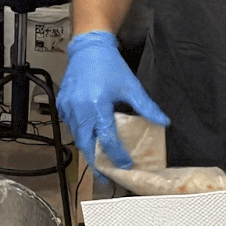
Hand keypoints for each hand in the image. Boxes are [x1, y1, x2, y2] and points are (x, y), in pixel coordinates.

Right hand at [55, 31, 167, 172]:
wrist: (88, 48)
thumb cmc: (110, 66)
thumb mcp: (131, 87)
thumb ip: (147, 107)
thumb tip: (163, 122)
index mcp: (96, 106)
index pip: (106, 139)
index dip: (116, 155)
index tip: (125, 165)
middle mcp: (79, 110)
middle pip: (86, 145)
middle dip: (96, 163)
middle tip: (105, 177)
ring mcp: (68, 107)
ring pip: (77, 136)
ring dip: (88, 149)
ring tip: (99, 160)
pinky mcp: (62, 104)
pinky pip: (71, 125)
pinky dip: (81, 134)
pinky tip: (90, 138)